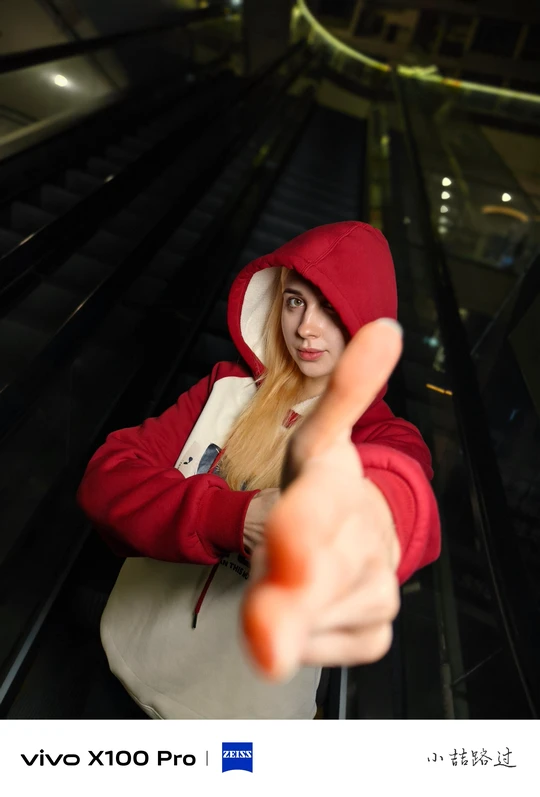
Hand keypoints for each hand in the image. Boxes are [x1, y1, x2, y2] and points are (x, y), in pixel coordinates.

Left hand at [241, 319, 402, 680]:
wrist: (356, 532)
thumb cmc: (325, 486)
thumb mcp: (319, 438)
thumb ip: (345, 392)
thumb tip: (386, 330)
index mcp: (337, 486)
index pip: (323, 499)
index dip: (307, 520)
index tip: (285, 538)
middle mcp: (366, 539)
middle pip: (323, 575)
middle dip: (290, 603)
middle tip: (262, 635)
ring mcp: (377, 588)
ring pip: (317, 617)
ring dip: (287, 614)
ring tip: (279, 591)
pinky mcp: (374, 629)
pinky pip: (330, 645)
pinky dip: (308, 637)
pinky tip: (309, 610)